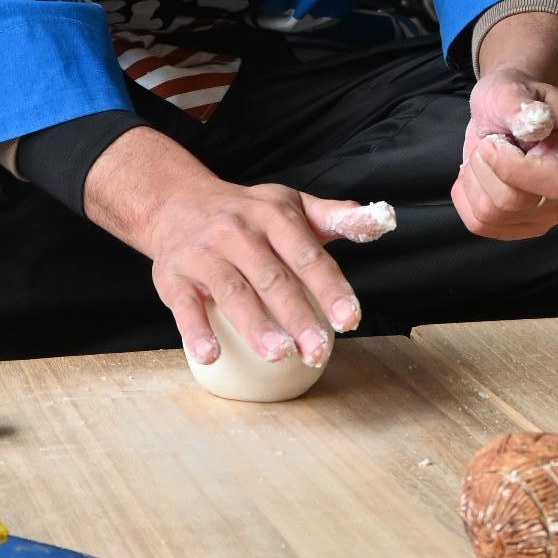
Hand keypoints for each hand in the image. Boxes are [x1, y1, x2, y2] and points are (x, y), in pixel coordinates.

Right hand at [83, 129, 368, 369]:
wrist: (176, 202)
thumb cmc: (246, 213)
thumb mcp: (290, 205)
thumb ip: (336, 216)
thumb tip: (384, 220)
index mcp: (273, 215)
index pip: (307, 255)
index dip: (330, 288)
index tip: (351, 320)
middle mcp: (238, 231)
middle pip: (273, 278)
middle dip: (298, 316)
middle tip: (318, 352)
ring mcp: (204, 254)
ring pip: (233, 292)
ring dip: (256, 326)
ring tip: (279, 354)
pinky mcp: (173, 276)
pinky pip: (184, 306)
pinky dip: (196, 331)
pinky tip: (211, 355)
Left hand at [452, 69, 557, 240]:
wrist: (511, 116)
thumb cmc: (515, 100)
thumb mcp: (513, 89)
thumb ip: (520, 105)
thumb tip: (533, 120)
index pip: (554, 181)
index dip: (510, 165)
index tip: (491, 141)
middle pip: (511, 202)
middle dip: (483, 166)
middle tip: (489, 142)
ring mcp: (544, 219)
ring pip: (489, 215)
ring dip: (473, 179)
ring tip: (486, 157)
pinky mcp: (519, 229)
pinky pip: (478, 224)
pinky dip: (465, 196)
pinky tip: (477, 176)